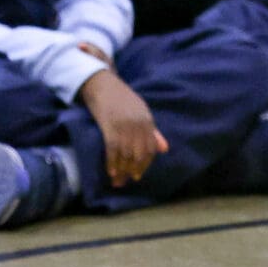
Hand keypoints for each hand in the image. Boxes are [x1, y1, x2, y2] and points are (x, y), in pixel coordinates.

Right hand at [78, 70, 167, 187]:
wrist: (103, 84)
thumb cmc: (122, 99)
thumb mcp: (141, 113)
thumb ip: (152, 132)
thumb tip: (165, 149)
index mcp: (148, 120)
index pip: (151, 148)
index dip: (145, 164)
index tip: (138, 174)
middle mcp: (138, 124)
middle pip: (139, 153)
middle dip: (134, 170)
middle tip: (127, 182)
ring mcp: (124, 125)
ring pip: (126, 154)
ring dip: (122, 170)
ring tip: (118, 181)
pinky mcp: (109, 126)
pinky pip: (112, 149)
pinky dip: (112, 162)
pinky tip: (111, 171)